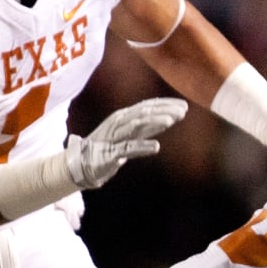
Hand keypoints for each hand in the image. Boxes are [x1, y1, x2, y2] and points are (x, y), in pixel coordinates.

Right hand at [62, 97, 188, 188]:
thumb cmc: (111, 146)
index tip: (184, 105)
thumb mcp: (133, 133)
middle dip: (164, 110)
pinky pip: (128, 148)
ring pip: (136, 126)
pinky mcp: (111, 153)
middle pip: (144, 113)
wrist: (82, 162)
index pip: (147, 106)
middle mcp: (120, 123)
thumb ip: (150, 126)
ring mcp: (115, 137)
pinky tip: (156, 147)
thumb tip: (170, 118)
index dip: (166, 105)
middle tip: (183, 110)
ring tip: (170, 121)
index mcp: (125, 116)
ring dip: (153, 122)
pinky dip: (142, 147)